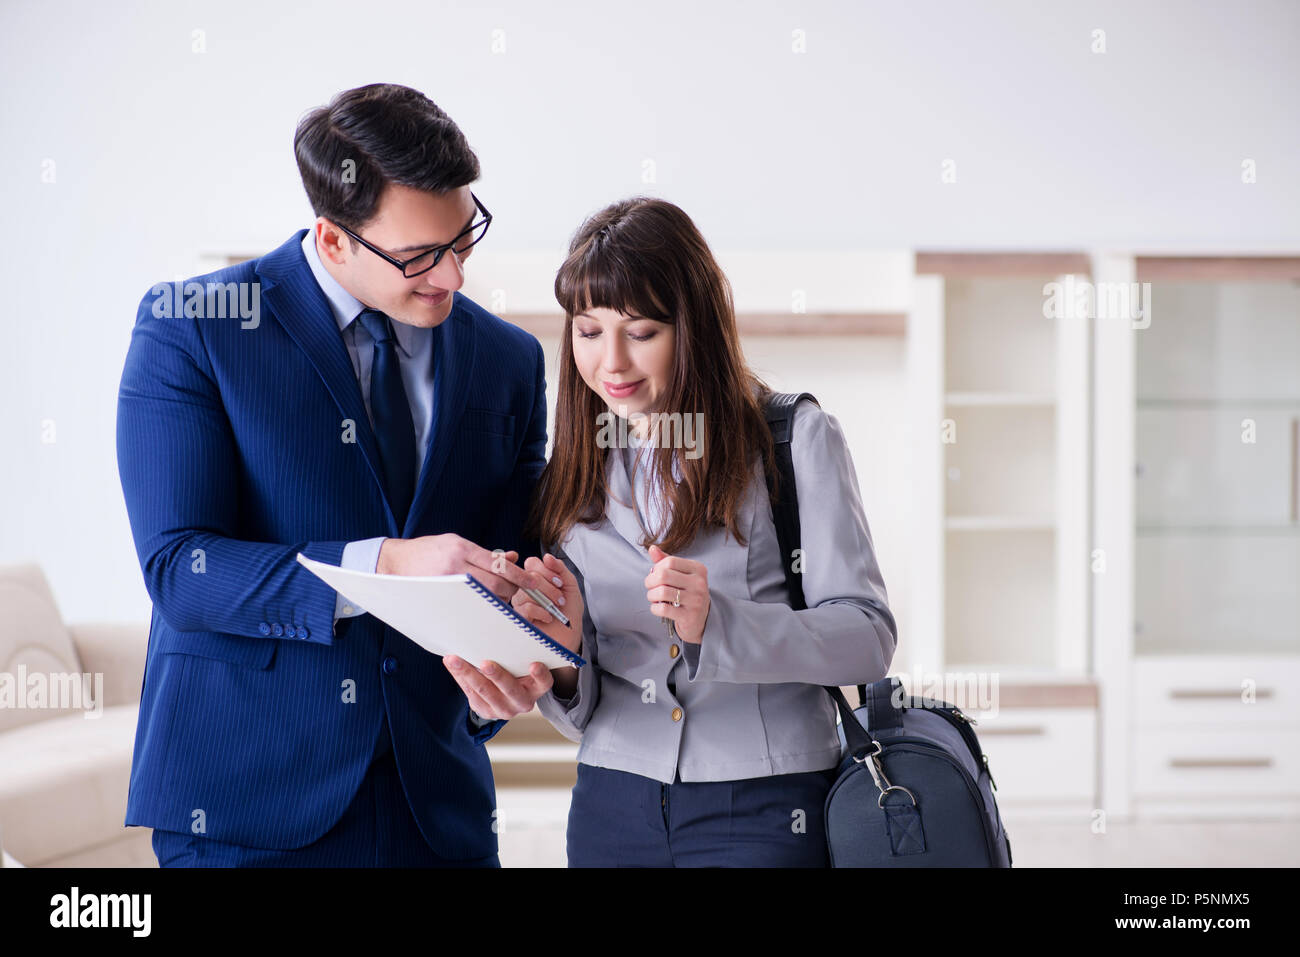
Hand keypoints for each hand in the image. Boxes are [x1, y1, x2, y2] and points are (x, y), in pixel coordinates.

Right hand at [377, 534, 548, 601]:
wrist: (394, 562)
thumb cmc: (428, 551)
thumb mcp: (456, 543)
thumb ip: (485, 553)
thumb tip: (513, 556)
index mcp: (462, 548)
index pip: (499, 563)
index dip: (520, 576)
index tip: (533, 583)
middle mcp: (455, 564)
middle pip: (495, 584)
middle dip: (511, 592)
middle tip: (518, 597)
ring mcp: (446, 582)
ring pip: (483, 598)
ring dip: (497, 603)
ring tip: (502, 606)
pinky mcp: (440, 596)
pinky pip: (467, 608)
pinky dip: (480, 611)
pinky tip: (486, 614)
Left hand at [442, 656, 553, 719]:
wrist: (505, 697)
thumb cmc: (516, 670)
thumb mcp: (523, 663)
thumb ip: (520, 650)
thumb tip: (505, 624)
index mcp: (536, 688)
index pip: (544, 682)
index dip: (540, 675)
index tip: (534, 665)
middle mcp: (522, 702)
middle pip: (510, 689)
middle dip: (497, 676)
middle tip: (485, 663)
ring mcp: (503, 709)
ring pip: (485, 692)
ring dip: (468, 674)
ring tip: (455, 660)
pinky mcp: (485, 710)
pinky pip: (470, 693)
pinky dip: (460, 677)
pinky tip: (452, 664)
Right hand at [509, 553, 583, 655]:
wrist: (571, 636)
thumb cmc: (569, 612)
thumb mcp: (570, 587)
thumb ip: (560, 569)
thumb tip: (547, 556)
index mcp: (536, 579)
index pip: (532, 563)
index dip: (546, 570)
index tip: (560, 582)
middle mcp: (525, 589)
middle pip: (528, 575)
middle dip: (549, 586)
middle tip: (561, 599)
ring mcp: (520, 603)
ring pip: (525, 591)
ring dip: (546, 599)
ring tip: (556, 609)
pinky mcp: (519, 619)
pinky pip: (524, 608)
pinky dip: (541, 611)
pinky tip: (548, 617)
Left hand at [644, 544, 709, 643]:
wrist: (701, 619)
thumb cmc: (687, 592)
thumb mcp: (680, 574)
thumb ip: (666, 561)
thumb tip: (652, 548)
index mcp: (698, 569)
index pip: (670, 561)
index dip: (657, 568)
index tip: (654, 575)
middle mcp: (699, 583)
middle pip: (663, 575)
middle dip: (650, 581)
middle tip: (650, 587)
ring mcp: (696, 600)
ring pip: (661, 592)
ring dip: (651, 595)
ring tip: (653, 597)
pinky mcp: (689, 616)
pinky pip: (663, 609)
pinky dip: (654, 608)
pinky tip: (657, 608)